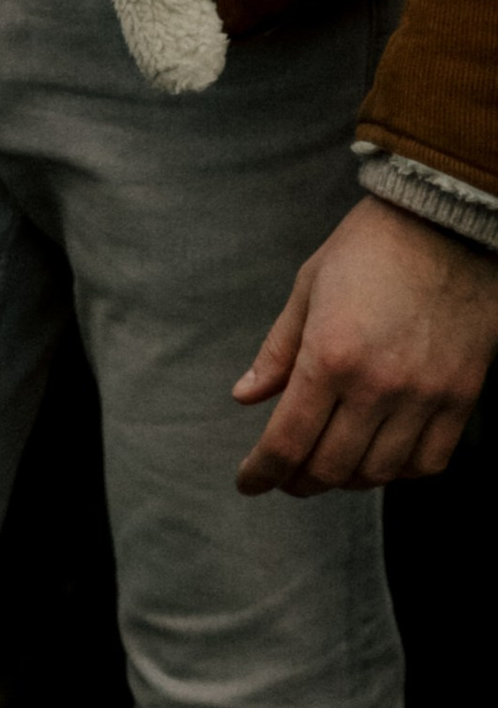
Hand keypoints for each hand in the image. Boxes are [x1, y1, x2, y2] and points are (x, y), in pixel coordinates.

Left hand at [233, 194, 497, 493]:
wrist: (444, 224)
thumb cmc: (369, 249)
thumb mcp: (308, 288)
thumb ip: (278, 350)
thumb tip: (245, 397)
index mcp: (330, 356)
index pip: (288, 440)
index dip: (263, 471)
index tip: (249, 482)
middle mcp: (377, 386)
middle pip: (331, 467)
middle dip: (298, 480)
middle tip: (285, 475)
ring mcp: (424, 396)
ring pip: (379, 472)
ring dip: (347, 479)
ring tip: (328, 465)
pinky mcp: (462, 397)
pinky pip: (429, 462)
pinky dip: (399, 471)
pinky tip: (381, 457)